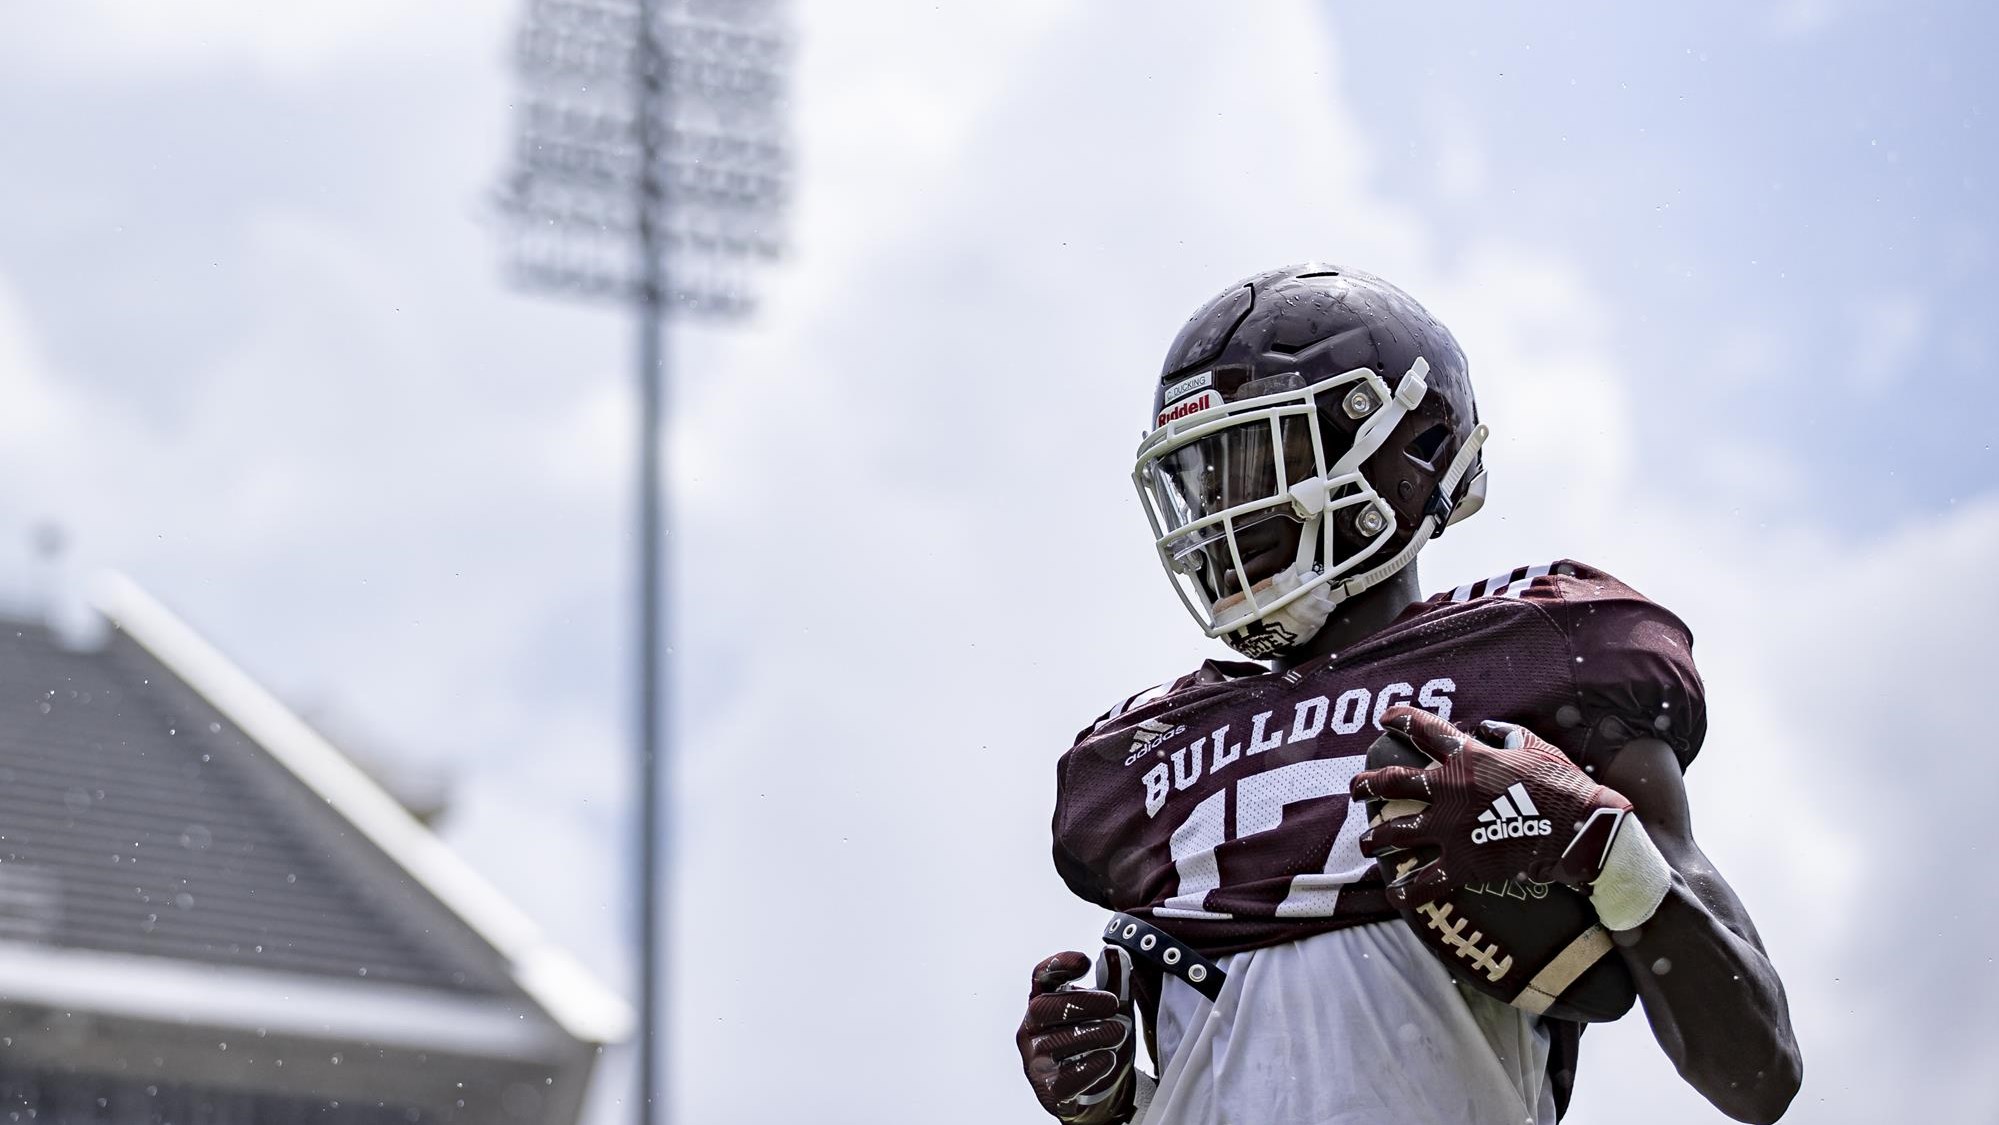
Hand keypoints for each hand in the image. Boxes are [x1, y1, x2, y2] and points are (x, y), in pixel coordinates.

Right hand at [1016, 949, 1136, 1123]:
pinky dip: (1088, 1067)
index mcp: (1045, 1002)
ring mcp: (1035, 1061)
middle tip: (1113, 1004)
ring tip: (1119, 1032)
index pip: (1041, 976)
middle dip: (1081, 1003)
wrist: (1102, 1091)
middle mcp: (1032, 1030)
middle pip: (1043, 1008)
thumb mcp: (1112, 1010)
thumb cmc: (1100, 1041)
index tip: (1084, 962)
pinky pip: (1063, 1079)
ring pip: (1052, 1042)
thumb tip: (1112, 952)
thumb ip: (1114, 982)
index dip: (1058, 965)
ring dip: (1091, 1034)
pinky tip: (1107, 1058)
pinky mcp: (1048, 1090)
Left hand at [1351, 706, 1636, 907]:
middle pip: (1393, 782)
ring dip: (1376, 837)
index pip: (1424, 730)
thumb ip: (1505, 734)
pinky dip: (1407, 890)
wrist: (1580, 830)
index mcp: (1467, 758)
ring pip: (1397, 831)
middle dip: (1367, 785)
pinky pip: (1425, 881)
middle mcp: (1449, 790)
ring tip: (1365, 843)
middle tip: (1354, 789)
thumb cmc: (1562, 785)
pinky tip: (1395, 894)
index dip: (1401, 719)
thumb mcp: (1535, 746)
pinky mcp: (1463, 863)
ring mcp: (1451, 828)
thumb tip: (1487, 728)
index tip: (1385, 718)